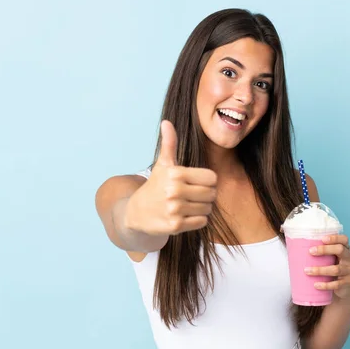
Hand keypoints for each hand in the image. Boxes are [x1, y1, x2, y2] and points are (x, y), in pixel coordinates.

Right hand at [128, 120, 217, 235]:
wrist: (137, 213)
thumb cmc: (156, 185)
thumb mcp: (163, 164)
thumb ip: (169, 144)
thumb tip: (166, 122)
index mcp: (175, 173)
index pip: (212, 178)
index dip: (208, 181)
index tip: (197, 183)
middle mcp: (174, 190)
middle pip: (212, 194)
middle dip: (206, 196)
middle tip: (193, 196)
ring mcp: (175, 209)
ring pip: (208, 209)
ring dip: (202, 208)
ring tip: (188, 206)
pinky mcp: (175, 226)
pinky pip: (202, 222)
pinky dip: (197, 220)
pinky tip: (185, 216)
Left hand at [305, 234, 349, 300]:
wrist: (347, 288)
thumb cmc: (334, 268)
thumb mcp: (332, 258)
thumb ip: (322, 251)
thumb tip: (295, 244)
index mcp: (346, 249)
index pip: (344, 239)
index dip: (335, 238)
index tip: (322, 239)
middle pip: (340, 250)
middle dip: (325, 250)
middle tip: (310, 251)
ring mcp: (349, 271)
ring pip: (336, 269)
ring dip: (320, 270)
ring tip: (307, 271)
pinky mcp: (348, 283)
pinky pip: (336, 284)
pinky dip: (325, 285)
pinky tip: (316, 285)